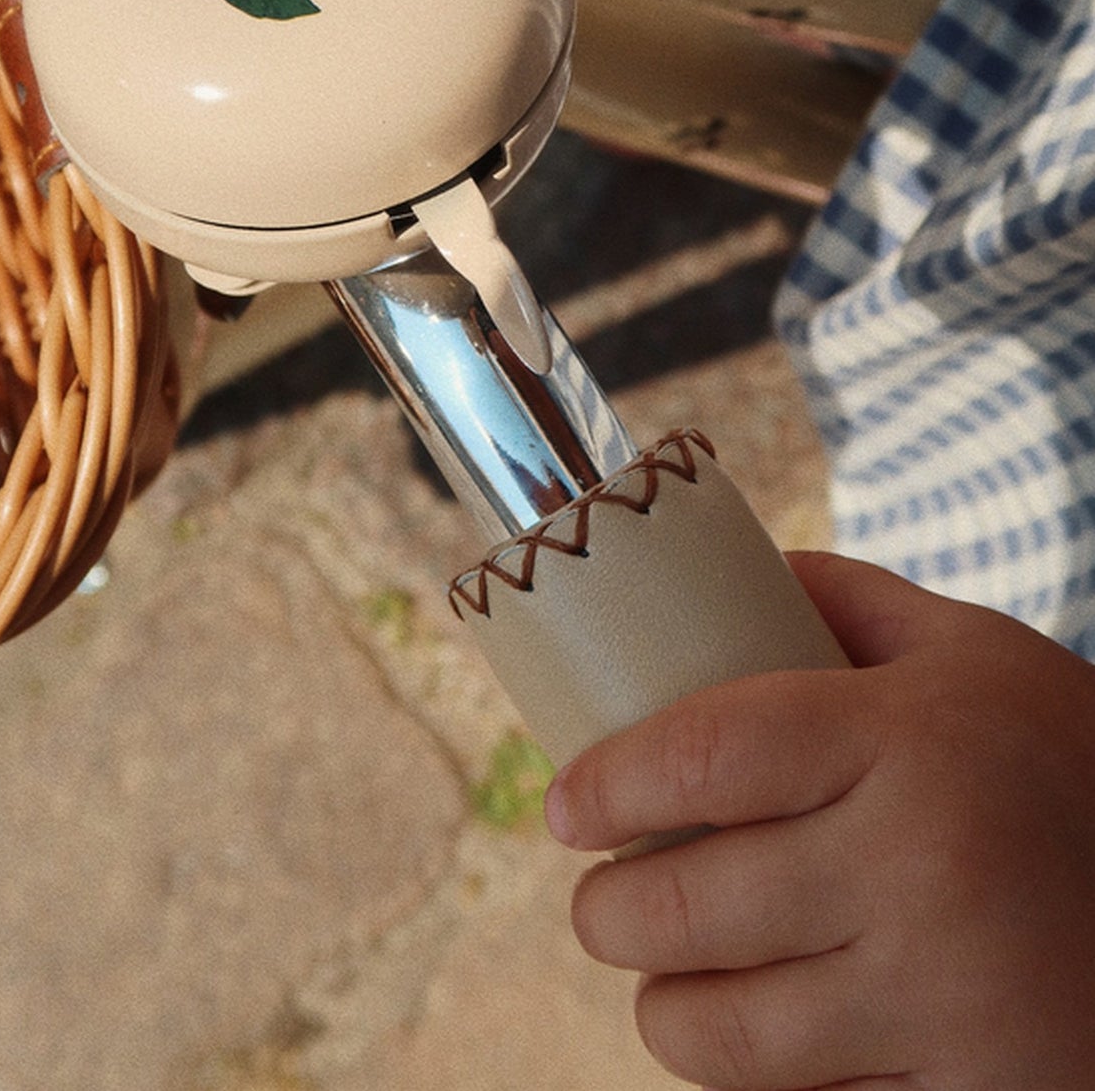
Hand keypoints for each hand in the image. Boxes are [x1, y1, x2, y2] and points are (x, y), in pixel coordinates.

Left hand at [544, 551, 1094, 1089]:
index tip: (567, 803)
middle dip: (606, 910)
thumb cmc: (1066, 767)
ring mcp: (942, 997)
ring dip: (664, 1005)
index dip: (609, 782)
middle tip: (599, 897)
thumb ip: (851, 605)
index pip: (705, 753)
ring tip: (662, 972)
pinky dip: (760, 1079)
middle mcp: (921, 867)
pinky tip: (765, 1031)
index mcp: (911, 739)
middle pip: (687, 902)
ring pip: (721, 1029)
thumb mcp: (978, 657)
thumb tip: (725, 572)